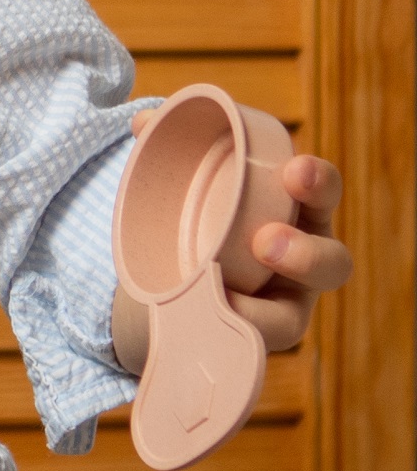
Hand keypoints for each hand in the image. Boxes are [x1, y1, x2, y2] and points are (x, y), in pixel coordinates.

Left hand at [130, 110, 352, 351]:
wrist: (170, 275)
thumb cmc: (197, 215)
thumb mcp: (185, 181)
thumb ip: (165, 147)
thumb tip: (141, 120)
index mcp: (293, 211)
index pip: (321, 194)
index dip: (319, 182)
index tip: (294, 170)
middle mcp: (300, 264)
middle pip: (330, 264)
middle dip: (306, 254)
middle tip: (266, 240)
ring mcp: (278, 309)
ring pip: (290, 321)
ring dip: (262, 312)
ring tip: (221, 295)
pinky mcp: (244, 342)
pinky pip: (243, 350)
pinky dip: (221, 340)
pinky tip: (196, 327)